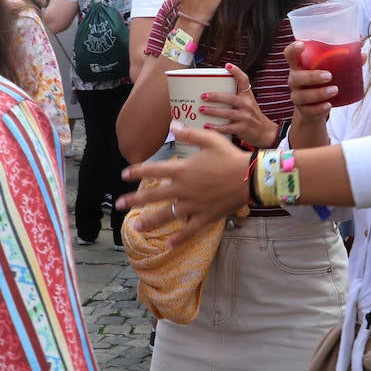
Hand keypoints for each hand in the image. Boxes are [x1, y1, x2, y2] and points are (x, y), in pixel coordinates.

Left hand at [119, 126, 249, 245]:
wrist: (250, 177)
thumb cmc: (231, 156)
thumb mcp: (211, 140)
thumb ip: (190, 134)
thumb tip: (172, 125)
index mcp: (183, 170)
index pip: (154, 169)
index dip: (137, 171)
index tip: (124, 174)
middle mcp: (183, 189)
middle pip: (153, 195)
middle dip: (134, 199)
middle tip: (119, 204)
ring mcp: (193, 205)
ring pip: (166, 216)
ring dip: (149, 221)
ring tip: (135, 226)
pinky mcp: (205, 216)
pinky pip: (189, 230)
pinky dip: (179, 239)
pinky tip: (168, 245)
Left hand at [199, 63, 277, 146]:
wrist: (264, 131)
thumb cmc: (251, 115)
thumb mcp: (247, 102)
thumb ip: (234, 95)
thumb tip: (212, 89)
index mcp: (248, 96)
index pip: (244, 81)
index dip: (237, 72)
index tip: (228, 65)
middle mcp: (247, 105)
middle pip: (231, 98)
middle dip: (216, 97)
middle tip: (203, 95)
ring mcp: (245, 117)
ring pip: (228, 113)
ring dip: (213, 111)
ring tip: (202, 109)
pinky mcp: (242, 128)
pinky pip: (227, 127)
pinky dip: (216, 127)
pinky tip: (206, 126)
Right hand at [283, 40, 347, 126]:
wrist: (316, 106)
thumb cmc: (322, 81)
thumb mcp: (330, 69)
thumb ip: (345, 60)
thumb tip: (362, 54)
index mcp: (300, 65)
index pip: (290, 55)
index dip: (293, 49)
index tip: (301, 44)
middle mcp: (295, 79)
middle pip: (296, 77)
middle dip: (312, 77)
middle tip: (329, 76)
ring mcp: (297, 95)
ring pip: (302, 95)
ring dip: (319, 93)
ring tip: (335, 90)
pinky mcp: (303, 109)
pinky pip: (308, 110)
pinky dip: (319, 108)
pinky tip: (329, 105)